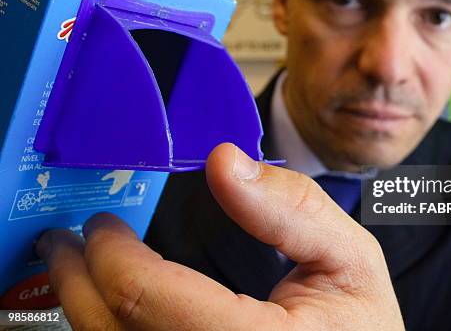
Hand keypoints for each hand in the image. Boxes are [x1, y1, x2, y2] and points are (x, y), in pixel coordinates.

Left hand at [37, 143, 403, 329]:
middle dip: (76, 281)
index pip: (151, 301)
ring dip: (82, 307)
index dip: (112, 255)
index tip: (103, 223)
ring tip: (79, 269)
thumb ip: (294, 207)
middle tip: (66, 242)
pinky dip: (111, 327)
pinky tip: (113, 305)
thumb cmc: (359, 326)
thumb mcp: (350, 257)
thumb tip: (225, 161)